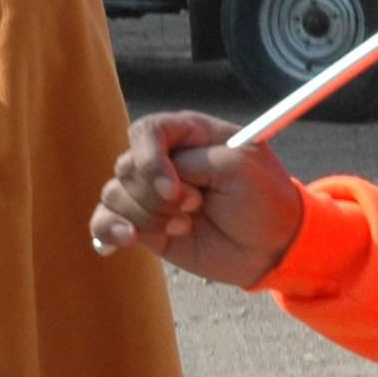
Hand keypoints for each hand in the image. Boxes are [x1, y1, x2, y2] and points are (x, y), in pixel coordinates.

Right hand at [94, 111, 304, 287]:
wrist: (273, 245)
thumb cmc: (265, 198)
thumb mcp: (242, 166)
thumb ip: (197, 161)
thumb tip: (158, 179)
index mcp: (190, 134)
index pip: (147, 131)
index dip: (151, 160)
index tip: (174, 190)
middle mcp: (165, 160)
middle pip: (127, 166)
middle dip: (156, 196)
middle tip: (195, 208)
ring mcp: (151, 194)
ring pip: (114, 195)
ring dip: (147, 216)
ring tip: (187, 226)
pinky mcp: (145, 225)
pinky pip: (104, 220)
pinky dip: (110, 230)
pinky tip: (128, 239)